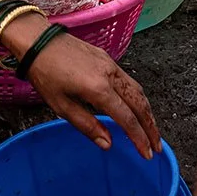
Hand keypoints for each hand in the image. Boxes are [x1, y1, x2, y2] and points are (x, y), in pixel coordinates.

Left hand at [9, 21, 162, 157]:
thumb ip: (87, 125)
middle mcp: (111, 76)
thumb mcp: (61, 105)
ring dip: (148, 112)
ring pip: (138, 91)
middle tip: (157, 146)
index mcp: (98, 89)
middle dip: (151, 127)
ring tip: (151, 130)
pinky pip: (130, 81)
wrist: (39, 41)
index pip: (127, 118)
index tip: (147, 154)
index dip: (139, 138)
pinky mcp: (108, 60)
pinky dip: (138, 98)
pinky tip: (137, 107)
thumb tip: (108, 143)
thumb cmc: (45, 74)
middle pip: (140, 105)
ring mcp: (111, 65)